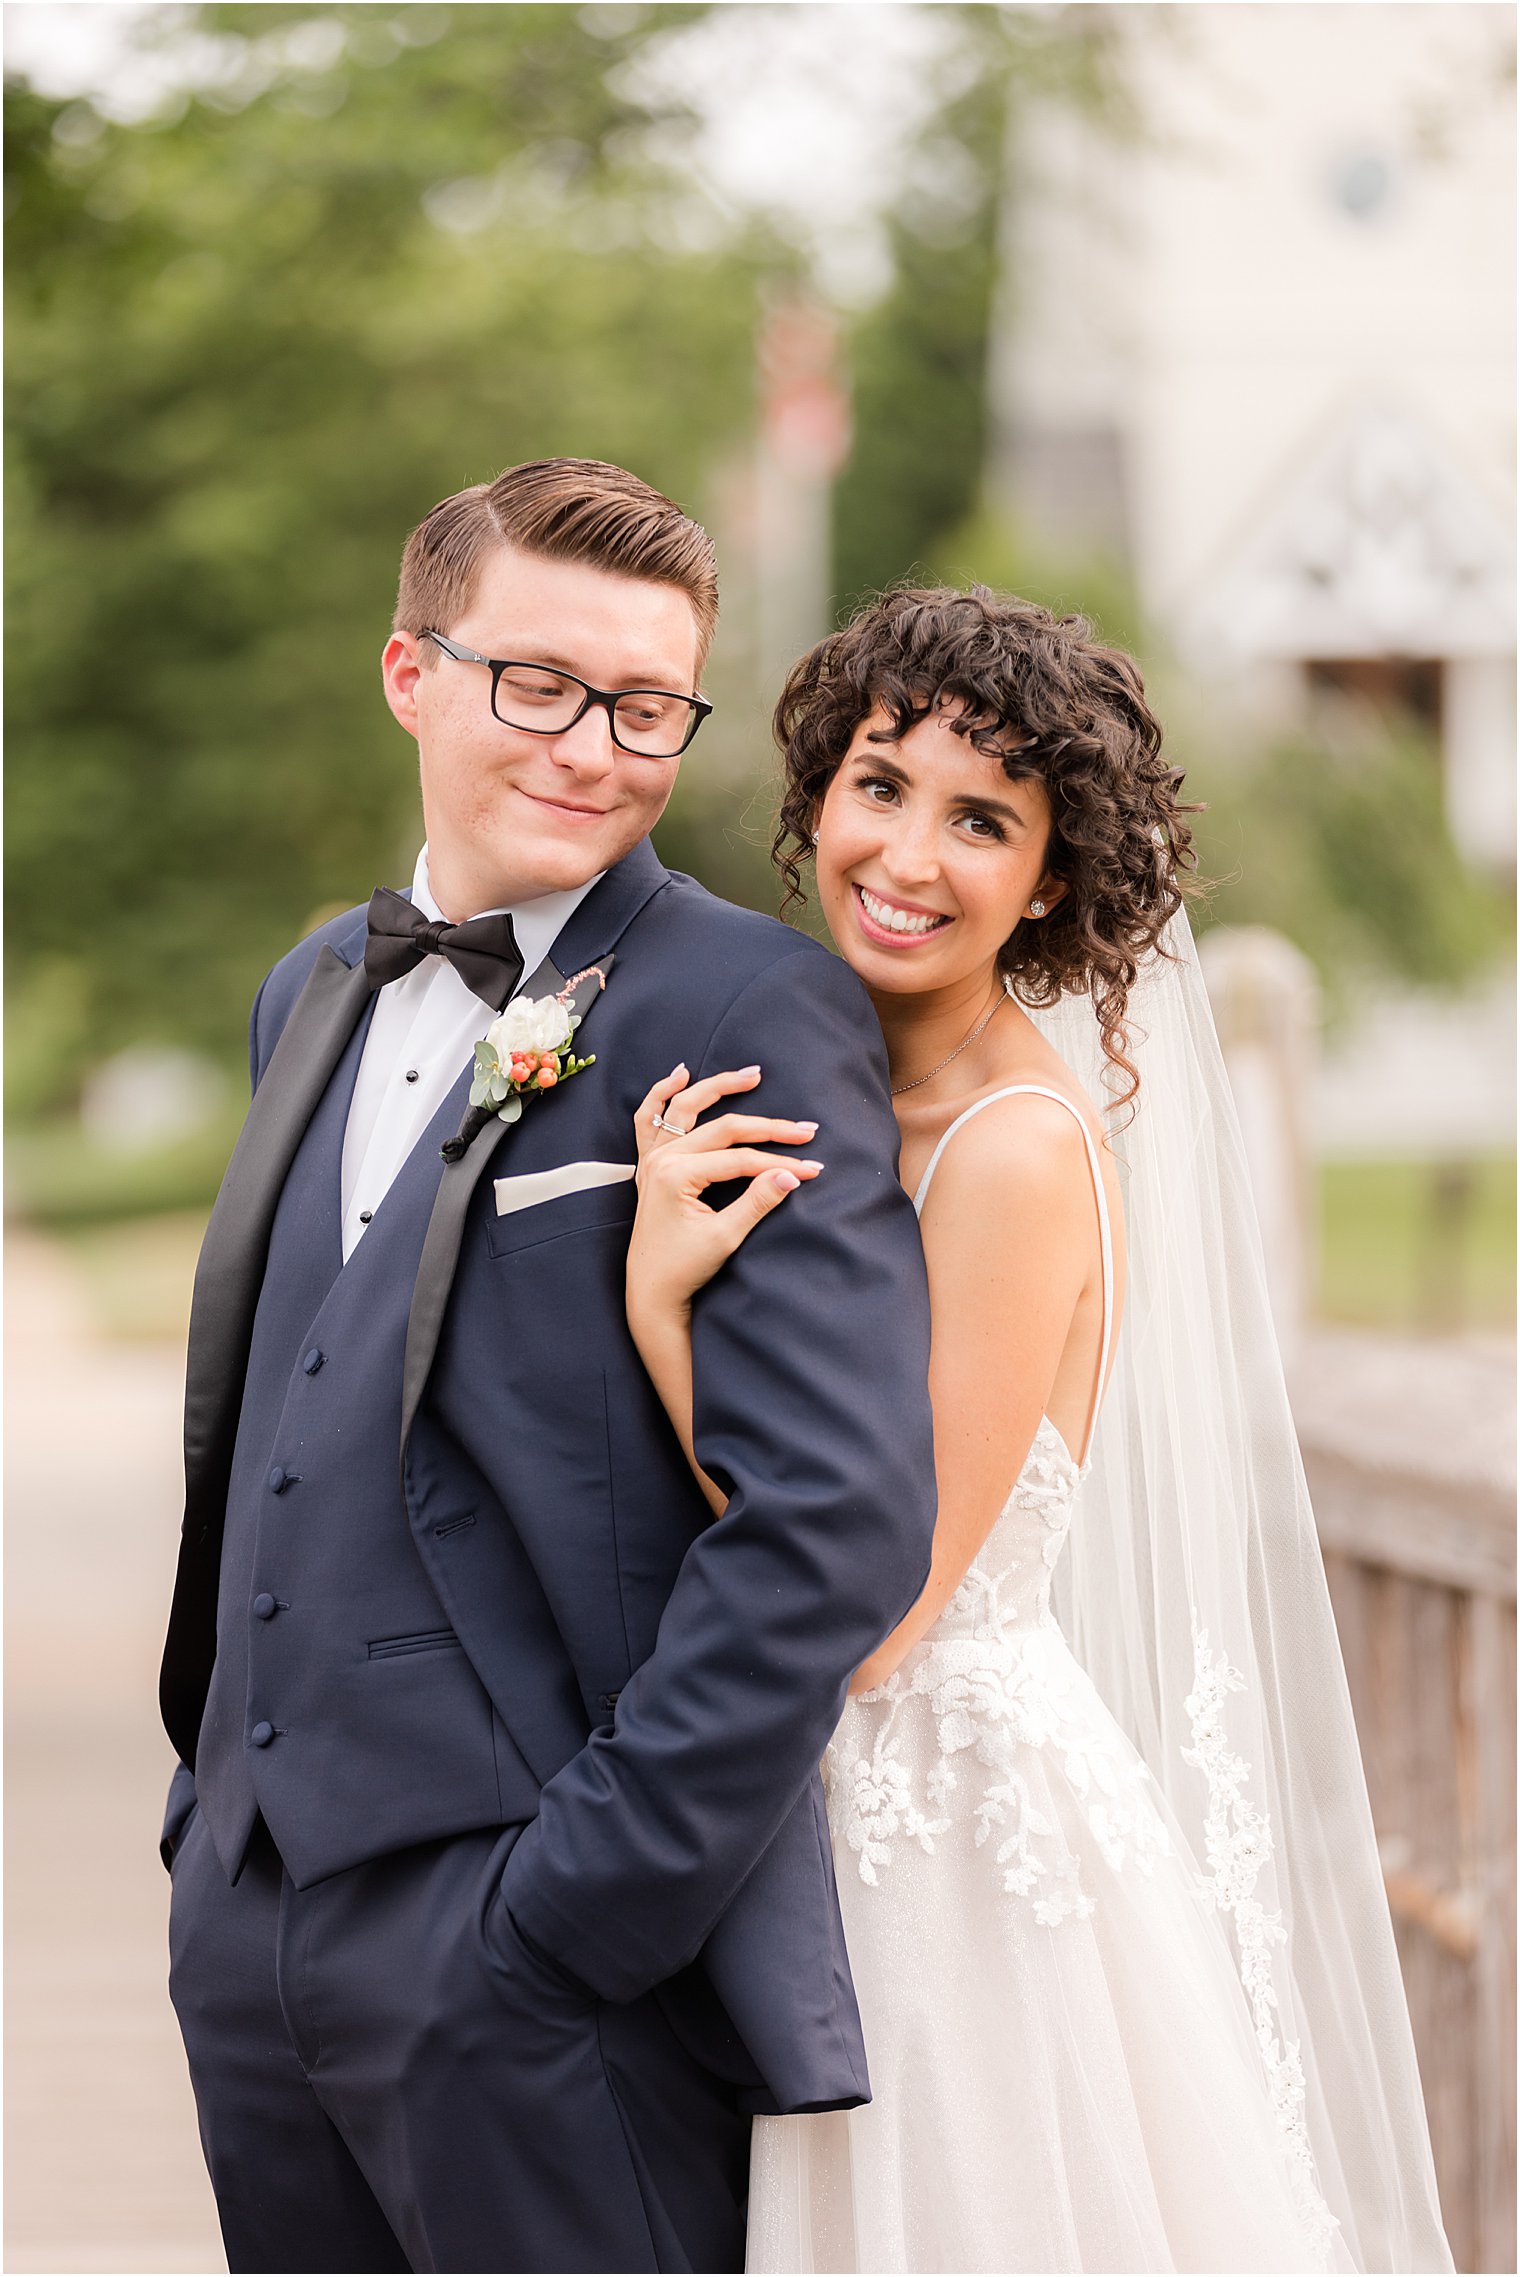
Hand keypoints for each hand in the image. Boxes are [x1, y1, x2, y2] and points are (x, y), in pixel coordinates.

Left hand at [627, 1063, 823, 1319]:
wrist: (651, 1291)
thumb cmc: (684, 1269)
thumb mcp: (725, 1238)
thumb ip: (757, 1202)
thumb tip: (791, 1176)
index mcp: (675, 1175)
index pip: (741, 1159)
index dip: (780, 1162)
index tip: (814, 1169)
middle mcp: (661, 1159)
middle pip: (723, 1129)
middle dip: (769, 1128)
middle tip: (806, 1129)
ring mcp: (652, 1159)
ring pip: (685, 1109)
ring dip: (718, 1087)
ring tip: (752, 1075)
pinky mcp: (650, 1165)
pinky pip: (649, 1119)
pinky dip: (662, 1095)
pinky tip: (681, 1075)